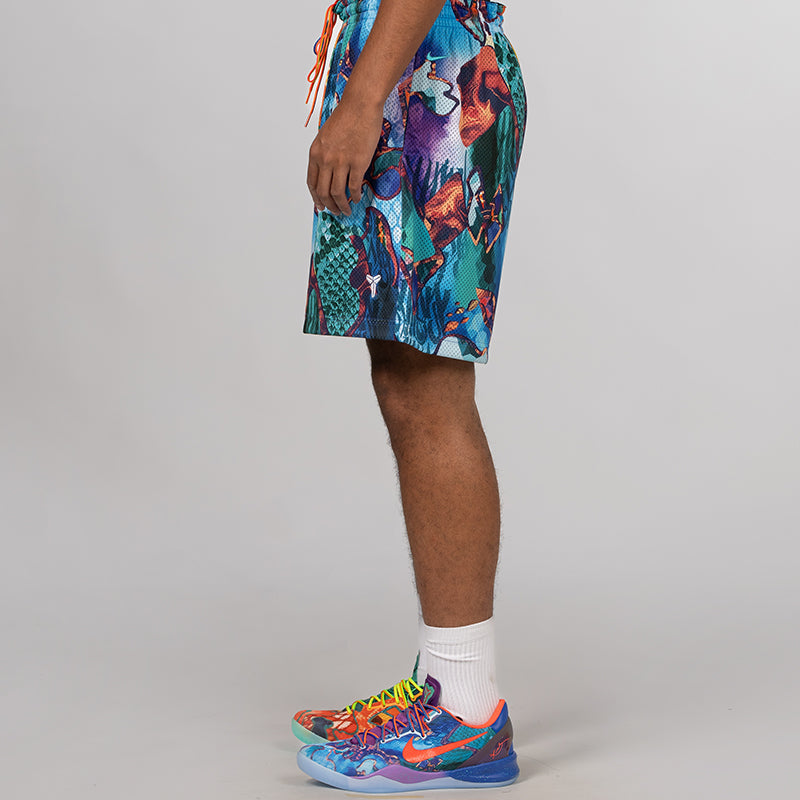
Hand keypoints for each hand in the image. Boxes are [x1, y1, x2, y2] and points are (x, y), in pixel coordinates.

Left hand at [307, 96, 384, 215]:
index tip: (320, 206)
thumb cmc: (346, 116)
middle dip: (329, 206)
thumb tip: (328, 173)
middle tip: (335, 212)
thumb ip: (324, 154)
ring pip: (338, 193)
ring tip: (347, 210)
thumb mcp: (326, 136)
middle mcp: (325, 159)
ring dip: (342, 206)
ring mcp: (341, 162)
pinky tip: (357, 199)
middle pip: (323, 192)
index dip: (315, 198)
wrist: (360, 105)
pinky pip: (354, 187)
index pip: (311, 182)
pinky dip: (355, 196)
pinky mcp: (358, 163)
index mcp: (315, 153)